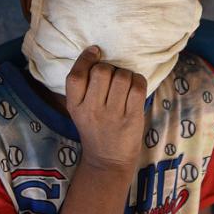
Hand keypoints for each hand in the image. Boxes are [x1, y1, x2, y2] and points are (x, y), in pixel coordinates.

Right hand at [65, 46, 147, 171]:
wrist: (107, 161)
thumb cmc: (95, 130)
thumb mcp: (78, 111)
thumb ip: (83, 87)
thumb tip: (96, 53)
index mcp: (75, 106)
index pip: (76, 76)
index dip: (86, 58)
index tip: (95, 52)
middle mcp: (92, 110)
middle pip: (102, 71)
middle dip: (110, 68)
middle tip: (112, 78)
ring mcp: (112, 115)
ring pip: (122, 77)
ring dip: (125, 75)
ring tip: (124, 85)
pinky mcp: (131, 118)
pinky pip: (137, 87)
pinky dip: (138, 82)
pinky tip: (135, 88)